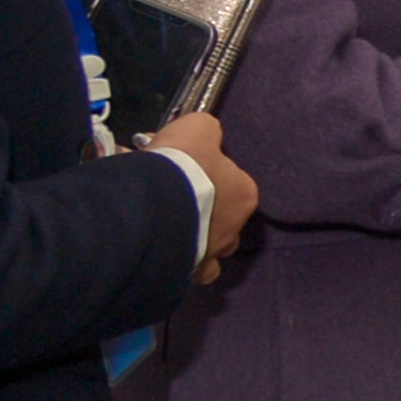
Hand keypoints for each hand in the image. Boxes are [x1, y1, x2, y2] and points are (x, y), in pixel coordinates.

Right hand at [156, 107, 258, 282]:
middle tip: (172, 197)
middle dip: (202, 209)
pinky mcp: (189, 272)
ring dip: (194, 238)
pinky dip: (180, 262)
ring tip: (166, 227)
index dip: (207, 176)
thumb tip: (205, 137)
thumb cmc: (184, 163)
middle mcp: (235, 227)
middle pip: (222, 217)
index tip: (182, 170)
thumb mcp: (198, 129)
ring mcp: (213, 253)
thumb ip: (206, 133)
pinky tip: (162, 251)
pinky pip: (190, 271)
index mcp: (244, 193)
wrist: (157, 203)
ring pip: (210, 247)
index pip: (232, 183)